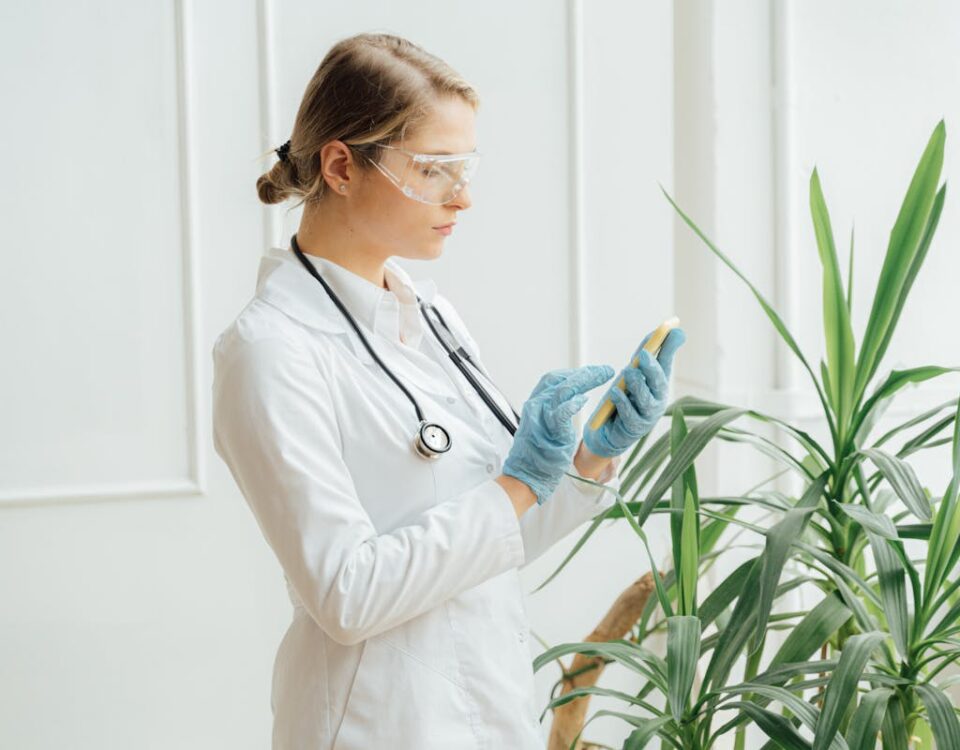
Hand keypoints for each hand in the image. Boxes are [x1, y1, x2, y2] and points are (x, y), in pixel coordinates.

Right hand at [502, 364, 614, 504]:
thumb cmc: (538, 453)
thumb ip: (555, 409)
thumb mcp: (545, 425)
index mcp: (536, 403)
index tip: (592, 371)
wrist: (526, 474)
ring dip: (585, 380)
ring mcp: (541, 417)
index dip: (574, 372)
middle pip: (561, 380)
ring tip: (602, 376)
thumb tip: (573, 398)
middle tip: (605, 371)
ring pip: (563, 390)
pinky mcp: (548, 431)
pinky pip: (560, 413)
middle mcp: (536, 406)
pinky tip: (584, 400)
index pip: (554, 379)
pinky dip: (572, 404)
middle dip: (585, 373)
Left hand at [581, 327, 685, 458]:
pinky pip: (630, 414)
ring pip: (646, 399)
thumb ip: (648, 352)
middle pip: (659, 383)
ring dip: (637, 384)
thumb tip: (670, 328)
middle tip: (644, 355)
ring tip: (628, 372)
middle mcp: (658, 399)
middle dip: (653, 368)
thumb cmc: (624, 397)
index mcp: (659, 384)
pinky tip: (615, 392)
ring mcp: (648, 416)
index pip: (665, 363)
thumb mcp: (634, 372)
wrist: (608, 429)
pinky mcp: (634, 428)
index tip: (674, 330)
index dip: (669, 347)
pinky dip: (623, 402)